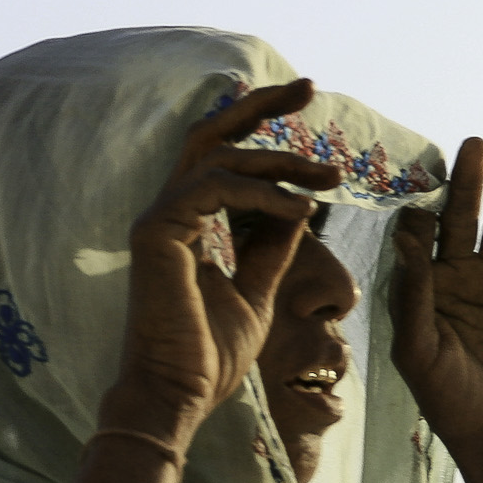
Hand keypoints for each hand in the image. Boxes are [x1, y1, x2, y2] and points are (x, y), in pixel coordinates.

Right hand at [110, 79, 343, 440]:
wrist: (178, 396)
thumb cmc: (208, 357)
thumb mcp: (257, 292)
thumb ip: (271, 247)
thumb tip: (300, 206)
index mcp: (185, 224)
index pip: (222, 160)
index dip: (263, 131)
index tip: (310, 117)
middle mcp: (166, 214)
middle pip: (210, 134)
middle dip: (260, 105)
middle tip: (311, 86)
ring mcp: (156, 220)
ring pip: (219, 158)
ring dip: (280, 161)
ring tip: (327, 178)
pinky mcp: (156, 233)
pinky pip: (215, 189)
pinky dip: (262, 193)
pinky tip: (298, 209)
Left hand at [391, 138, 482, 457]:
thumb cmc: (446, 398)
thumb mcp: (418, 351)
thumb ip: (411, 297)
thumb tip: (406, 242)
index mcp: (415, 287)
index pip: (413, 238)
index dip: (416, 214)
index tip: (420, 201)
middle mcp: (451, 276)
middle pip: (458, 217)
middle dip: (466, 182)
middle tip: (474, 144)